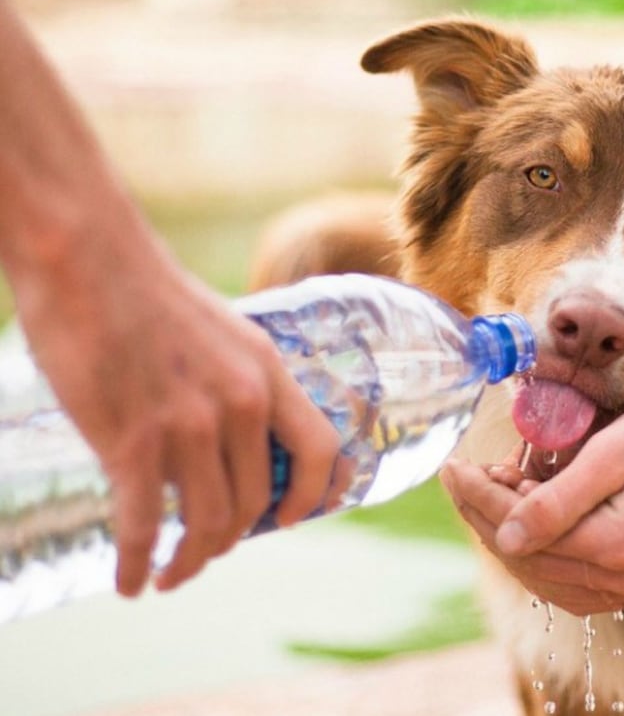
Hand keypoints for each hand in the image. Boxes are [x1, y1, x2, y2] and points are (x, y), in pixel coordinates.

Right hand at [14, 230, 340, 596]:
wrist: (87, 258)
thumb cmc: (148, 293)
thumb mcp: (225, 332)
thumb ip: (239, 382)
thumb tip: (237, 435)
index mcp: (267, 373)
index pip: (319, 450)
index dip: (313, 495)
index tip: (290, 520)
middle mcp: (240, 403)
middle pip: (255, 502)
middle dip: (231, 539)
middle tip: (205, 551)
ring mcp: (189, 425)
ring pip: (206, 522)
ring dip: (190, 561)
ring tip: (170, 574)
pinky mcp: (131, 441)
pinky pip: (144, 526)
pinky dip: (138, 564)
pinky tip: (129, 582)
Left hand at [441, 391, 623, 615]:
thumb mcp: (616, 452)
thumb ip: (558, 500)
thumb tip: (505, 536)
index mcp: (617, 548)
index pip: (523, 534)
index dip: (480, 500)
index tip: (453, 468)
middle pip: (533, 563)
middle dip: (489, 519)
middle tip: (468, 478)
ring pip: (553, 582)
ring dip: (516, 542)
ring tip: (498, 495)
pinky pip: (582, 586)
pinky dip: (549, 559)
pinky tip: (535, 526)